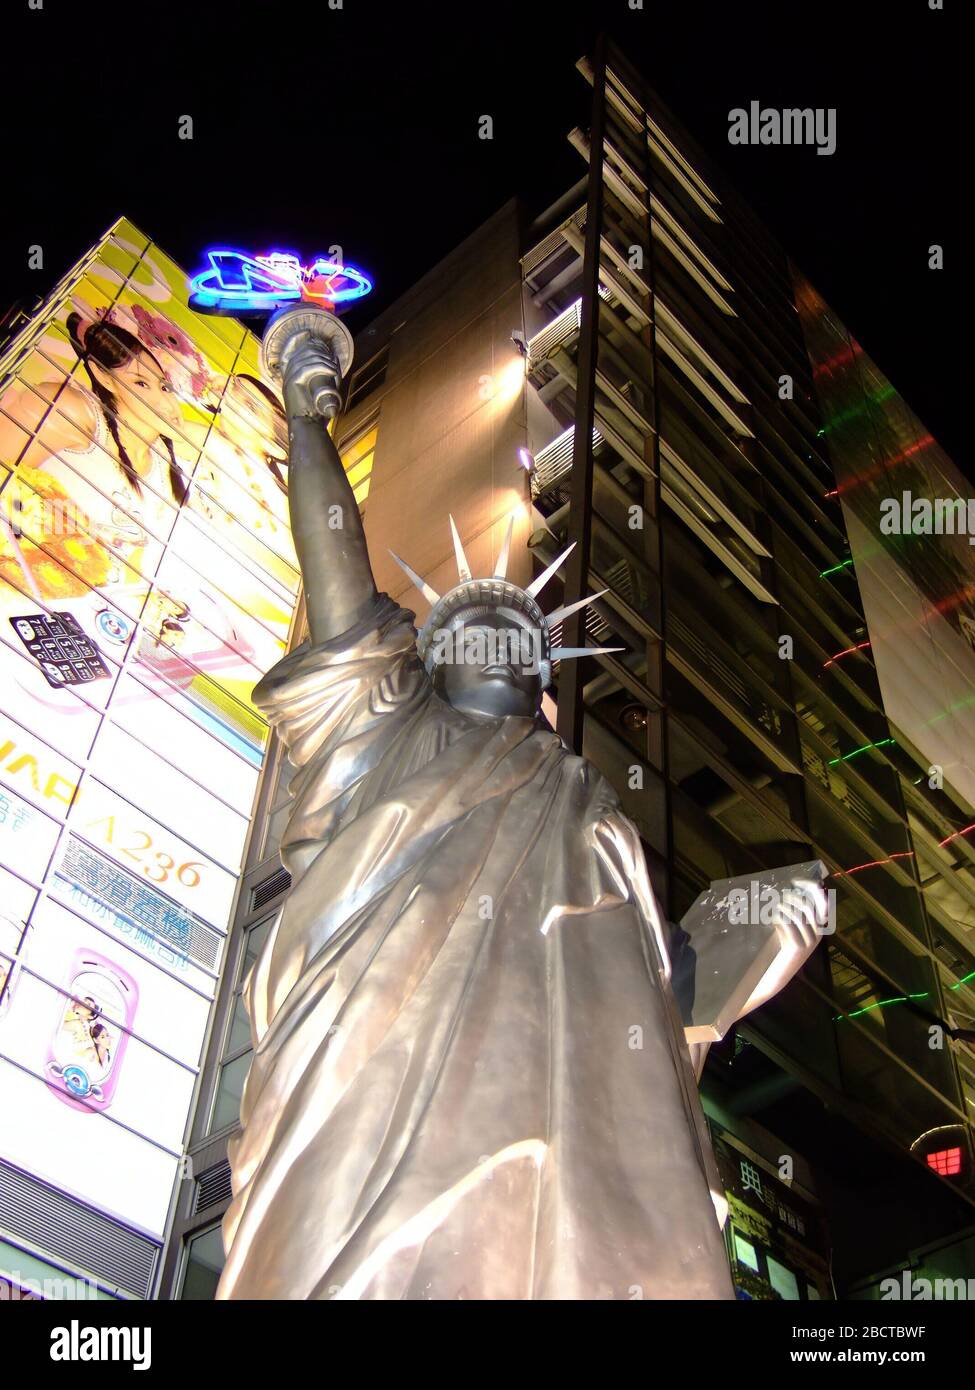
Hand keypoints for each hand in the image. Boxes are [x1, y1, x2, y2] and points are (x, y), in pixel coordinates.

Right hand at [280, 333, 342, 420]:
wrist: (308, 428)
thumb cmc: (316, 413)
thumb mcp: (321, 391)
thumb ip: (325, 377)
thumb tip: (335, 361)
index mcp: (291, 377)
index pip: (290, 352)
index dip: (296, 340)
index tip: (308, 333)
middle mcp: (287, 376)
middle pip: (301, 352)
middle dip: (319, 351)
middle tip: (333, 358)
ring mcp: (288, 379)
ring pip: (306, 359)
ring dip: (324, 360)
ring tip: (335, 368)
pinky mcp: (292, 383)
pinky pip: (308, 368)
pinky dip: (322, 367)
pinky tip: (332, 370)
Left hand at [738, 877, 828, 1017]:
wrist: (774, 977)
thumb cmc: (777, 950)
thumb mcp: (788, 928)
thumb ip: (791, 912)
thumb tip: (788, 887)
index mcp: (818, 927)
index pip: (822, 899)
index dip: (810, 886)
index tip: (794, 880)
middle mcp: (817, 933)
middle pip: (807, 904)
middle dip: (790, 895)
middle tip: (775, 896)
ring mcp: (809, 941)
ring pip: (796, 913)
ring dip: (780, 906)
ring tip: (770, 908)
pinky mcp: (797, 947)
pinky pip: (787, 923)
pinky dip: (776, 917)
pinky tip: (769, 919)